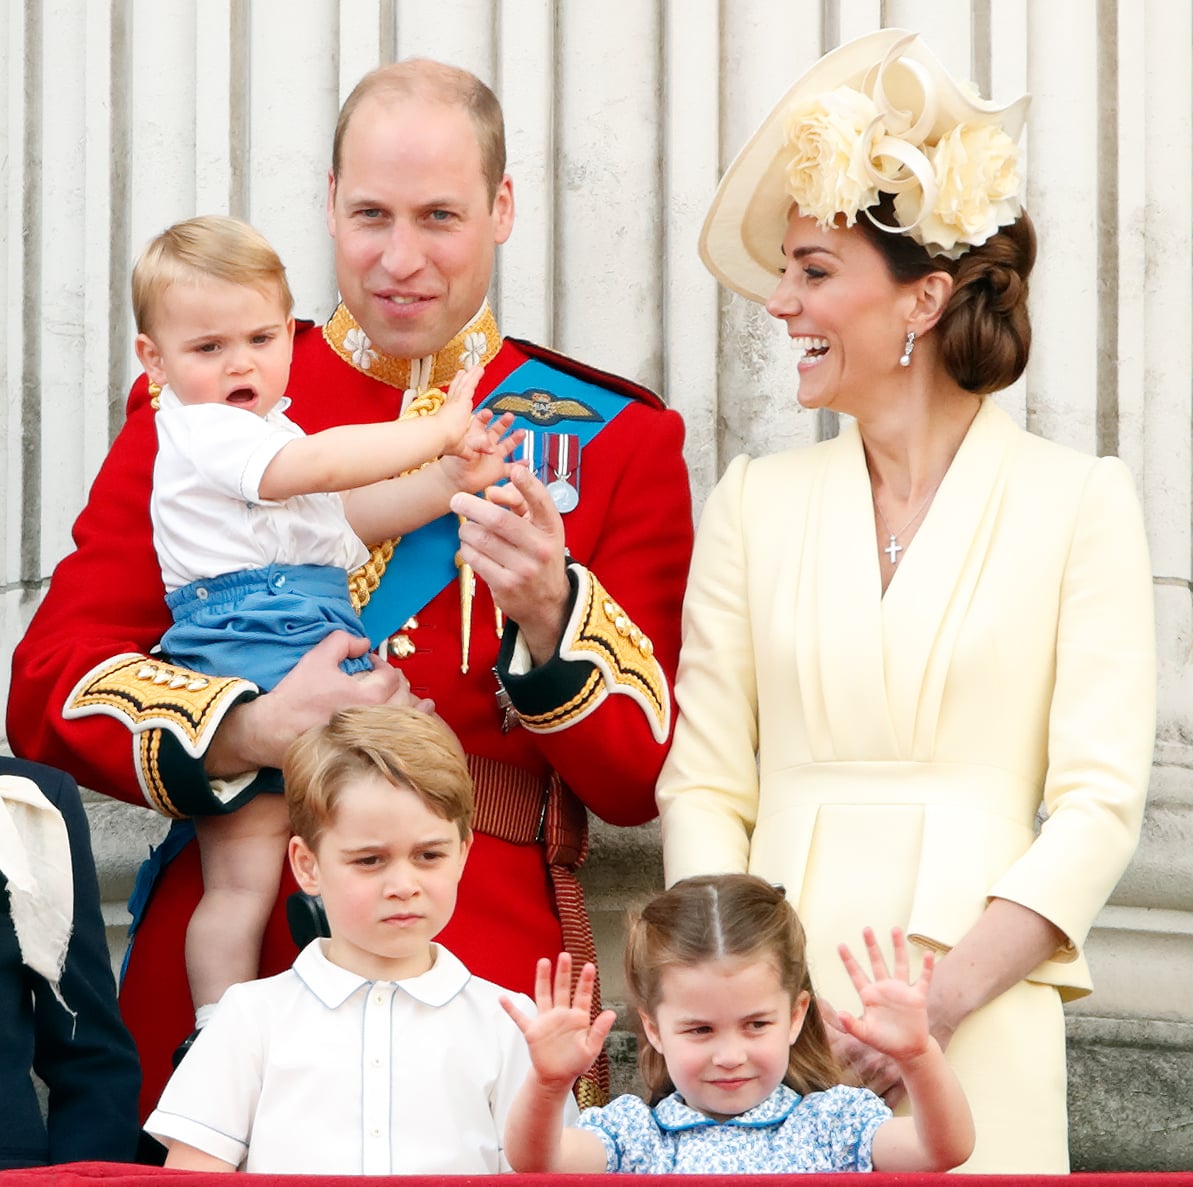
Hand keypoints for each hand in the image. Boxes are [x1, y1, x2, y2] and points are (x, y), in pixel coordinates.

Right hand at [205, 631, 432, 774]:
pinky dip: (408, 731)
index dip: (382, 664)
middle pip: (403, 698)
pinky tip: (413, 727)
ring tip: (424, 703)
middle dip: (400, 683)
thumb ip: (343, 641)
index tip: (371, 662)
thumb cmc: (295, 697)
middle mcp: (376, 720)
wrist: (273, 731)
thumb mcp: (317, 658)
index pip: (390, 676)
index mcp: (369, 697)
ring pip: (405, 722)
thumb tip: (364, 643)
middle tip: (393, 677)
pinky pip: (395, 740)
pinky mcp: (366, 752)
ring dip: (415, 709)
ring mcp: (372, 739)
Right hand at [436, 365, 484, 451]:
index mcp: (449, 416)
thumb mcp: (463, 447)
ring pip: (464, 385)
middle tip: (463, 373)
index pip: (453, 402)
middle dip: (461, 381)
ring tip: (476, 368)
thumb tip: (480, 456)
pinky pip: (470, 384)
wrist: (437, 437)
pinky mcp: (462, 399)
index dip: (455, 395)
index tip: (457, 391)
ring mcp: (456, 401)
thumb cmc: (445, 443)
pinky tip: (479, 369)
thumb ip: (473, 449)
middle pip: (457, 390)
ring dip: (470, 376)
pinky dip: (474, 376)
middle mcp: (452, 406)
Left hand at [441, 410, 522, 490]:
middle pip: (498, 430)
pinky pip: (511, 467)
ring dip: (515, 439)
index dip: (485, 416)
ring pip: (507, 445)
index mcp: (476, 437)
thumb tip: (486, 439)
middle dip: (504, 422)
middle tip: (509, 416)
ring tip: (521, 432)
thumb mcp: (465, 449)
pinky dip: (519, 466)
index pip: (481, 422)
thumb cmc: (455, 464)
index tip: (489, 413)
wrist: (455, 481)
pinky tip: (526, 462)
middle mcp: (487, 445)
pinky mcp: (498, 470)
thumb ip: (476, 443)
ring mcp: (494, 457)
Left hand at [451, 464, 570, 665]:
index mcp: (552, 529)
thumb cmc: (539, 555)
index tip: (514, 472)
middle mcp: (540, 549)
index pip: (542, 503)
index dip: (528, 486)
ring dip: (467, 529)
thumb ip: (520, 504)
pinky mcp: (505, 585)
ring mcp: (523, 569)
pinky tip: (470, 546)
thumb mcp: (540, 529)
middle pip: (498, 520)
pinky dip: (466, 548)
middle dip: (471, 505)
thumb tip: (493, 492)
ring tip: (467, 528)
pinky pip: (474, 558)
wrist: (547, 602)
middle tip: (456, 500)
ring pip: (480, 538)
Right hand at [500, 954, 616, 1088]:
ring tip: (543, 962)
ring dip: (543, 979)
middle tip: (565, 955)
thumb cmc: (575, 1064)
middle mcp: (561, 1014)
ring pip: (544, 995)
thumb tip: (612, 1013)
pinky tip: (503, 999)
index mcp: (578, 1018)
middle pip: (562, 988)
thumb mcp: (591, 1049)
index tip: (589, 966)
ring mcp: (546, 1020)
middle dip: (564, 972)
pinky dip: (511, 1009)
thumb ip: (600, 1030)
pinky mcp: (533, 1031)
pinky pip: (520, 1018)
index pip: (582, 995)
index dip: (586, 981)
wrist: (556, 1078)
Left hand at [833, 927, 933, 1103]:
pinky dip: (927, 967)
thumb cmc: (885, 1042)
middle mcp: (884, 988)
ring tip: (895, 929)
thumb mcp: (866, 1034)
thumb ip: (852, 1025)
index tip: (840, 945)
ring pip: (900, 964)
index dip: (849, 960)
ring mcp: (901, 991)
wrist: (908, 1050)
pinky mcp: (917, 997)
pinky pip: (923, 979)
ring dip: (897, 947)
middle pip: (877, 962)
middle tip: (866, 928)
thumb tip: (839, 1014)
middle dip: (871, 946)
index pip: (857, 974)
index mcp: (870, 996)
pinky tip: (929, 954)